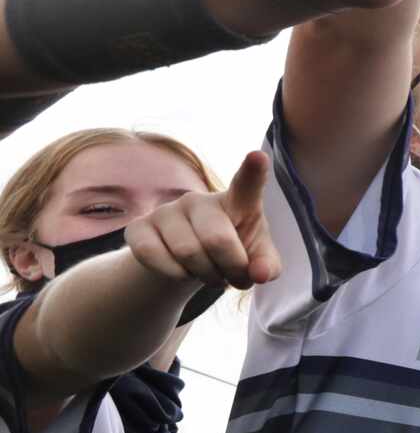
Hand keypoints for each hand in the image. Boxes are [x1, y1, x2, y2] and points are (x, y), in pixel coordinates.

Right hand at [124, 151, 280, 290]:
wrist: (189, 262)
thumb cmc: (233, 252)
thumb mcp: (257, 260)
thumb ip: (268, 266)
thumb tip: (260, 274)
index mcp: (237, 202)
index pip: (246, 184)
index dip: (253, 171)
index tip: (259, 156)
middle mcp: (200, 200)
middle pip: (217, 240)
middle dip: (231, 269)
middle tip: (235, 277)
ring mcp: (166, 211)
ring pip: (187, 254)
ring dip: (206, 276)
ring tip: (212, 274)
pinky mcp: (139, 227)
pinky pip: (153, 256)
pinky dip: (174, 275)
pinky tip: (183, 271)